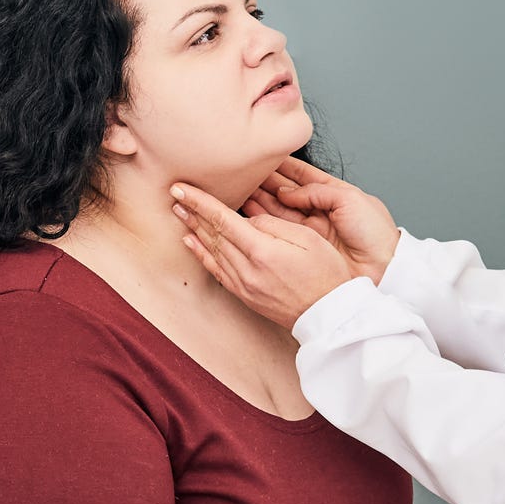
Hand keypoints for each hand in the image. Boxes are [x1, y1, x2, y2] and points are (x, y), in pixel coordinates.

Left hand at [171, 183, 355, 328]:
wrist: (329, 314)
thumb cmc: (326, 273)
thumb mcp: (307, 238)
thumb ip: (273, 224)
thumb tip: (248, 220)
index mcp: (262, 251)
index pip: (222, 219)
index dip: (200, 202)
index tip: (181, 189)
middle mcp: (247, 269)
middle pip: (212, 234)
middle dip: (192, 211)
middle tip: (174, 194)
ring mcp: (244, 285)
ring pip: (212, 251)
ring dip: (193, 229)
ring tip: (179, 212)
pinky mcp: (245, 295)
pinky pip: (217, 271)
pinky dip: (201, 254)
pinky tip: (191, 242)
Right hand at [240, 157, 399, 282]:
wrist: (384, 267)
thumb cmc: (374, 232)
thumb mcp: (349, 199)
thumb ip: (316, 191)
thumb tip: (285, 191)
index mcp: (334, 193)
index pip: (303, 175)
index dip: (283, 166)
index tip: (262, 157)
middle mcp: (320, 209)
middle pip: (287, 192)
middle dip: (266, 182)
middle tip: (243, 172)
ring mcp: (312, 228)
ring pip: (280, 210)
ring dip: (260, 199)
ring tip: (240, 188)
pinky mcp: (305, 247)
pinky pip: (281, 230)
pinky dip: (264, 219)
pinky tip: (249, 209)